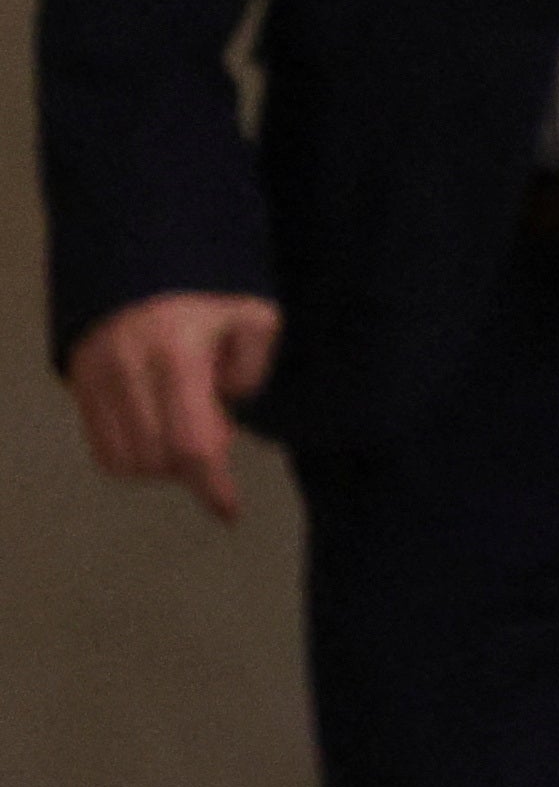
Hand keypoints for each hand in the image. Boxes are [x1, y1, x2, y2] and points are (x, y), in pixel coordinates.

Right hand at [66, 292, 281, 524]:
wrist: (146, 275)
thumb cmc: (210, 306)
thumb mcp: (254, 321)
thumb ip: (254, 367)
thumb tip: (226, 406)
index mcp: (178, 352)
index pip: (191, 443)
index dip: (212, 485)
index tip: (230, 511)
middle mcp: (128, 368)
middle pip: (159, 460)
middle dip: (193, 464)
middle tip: (216, 430)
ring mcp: (96, 379)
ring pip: (128, 463)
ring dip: (162, 465)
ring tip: (186, 426)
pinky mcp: (78, 388)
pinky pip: (104, 454)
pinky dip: (135, 459)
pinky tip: (159, 431)